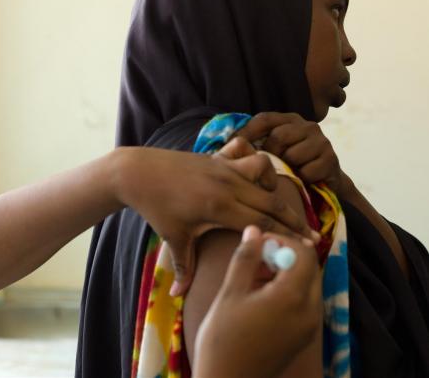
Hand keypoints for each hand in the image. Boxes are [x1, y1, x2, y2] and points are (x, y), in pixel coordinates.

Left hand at [112, 137, 314, 295]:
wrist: (138, 173)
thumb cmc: (156, 207)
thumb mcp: (173, 237)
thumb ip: (183, 267)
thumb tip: (177, 296)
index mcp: (220, 207)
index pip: (264, 222)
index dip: (288, 234)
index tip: (309, 244)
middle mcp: (229, 185)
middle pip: (272, 201)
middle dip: (294, 218)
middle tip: (311, 233)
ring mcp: (224, 167)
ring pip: (264, 169)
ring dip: (273, 184)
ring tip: (272, 200)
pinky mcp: (218, 157)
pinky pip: (247, 154)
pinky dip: (255, 164)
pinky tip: (253, 176)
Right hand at [193, 226, 321, 377]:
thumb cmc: (223, 338)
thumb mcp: (230, 293)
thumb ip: (246, 258)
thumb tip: (254, 229)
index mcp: (292, 297)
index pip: (304, 253)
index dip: (283, 240)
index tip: (259, 241)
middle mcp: (310, 311)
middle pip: (310, 266)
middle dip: (285, 254)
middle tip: (257, 255)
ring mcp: (310, 326)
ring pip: (308, 282)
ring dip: (287, 270)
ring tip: (255, 273)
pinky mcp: (305, 335)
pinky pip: (305, 300)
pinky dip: (289, 287)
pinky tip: (262, 292)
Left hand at [237, 112, 352, 195]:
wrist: (326, 182)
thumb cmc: (294, 166)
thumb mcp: (276, 151)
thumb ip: (258, 144)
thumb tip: (227, 145)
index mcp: (290, 120)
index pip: (265, 119)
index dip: (247, 131)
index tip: (232, 145)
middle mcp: (308, 126)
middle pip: (278, 137)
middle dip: (270, 155)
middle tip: (270, 167)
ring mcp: (321, 141)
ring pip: (292, 155)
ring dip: (288, 168)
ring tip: (290, 172)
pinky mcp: (331, 159)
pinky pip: (306, 171)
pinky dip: (302, 179)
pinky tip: (304, 180)